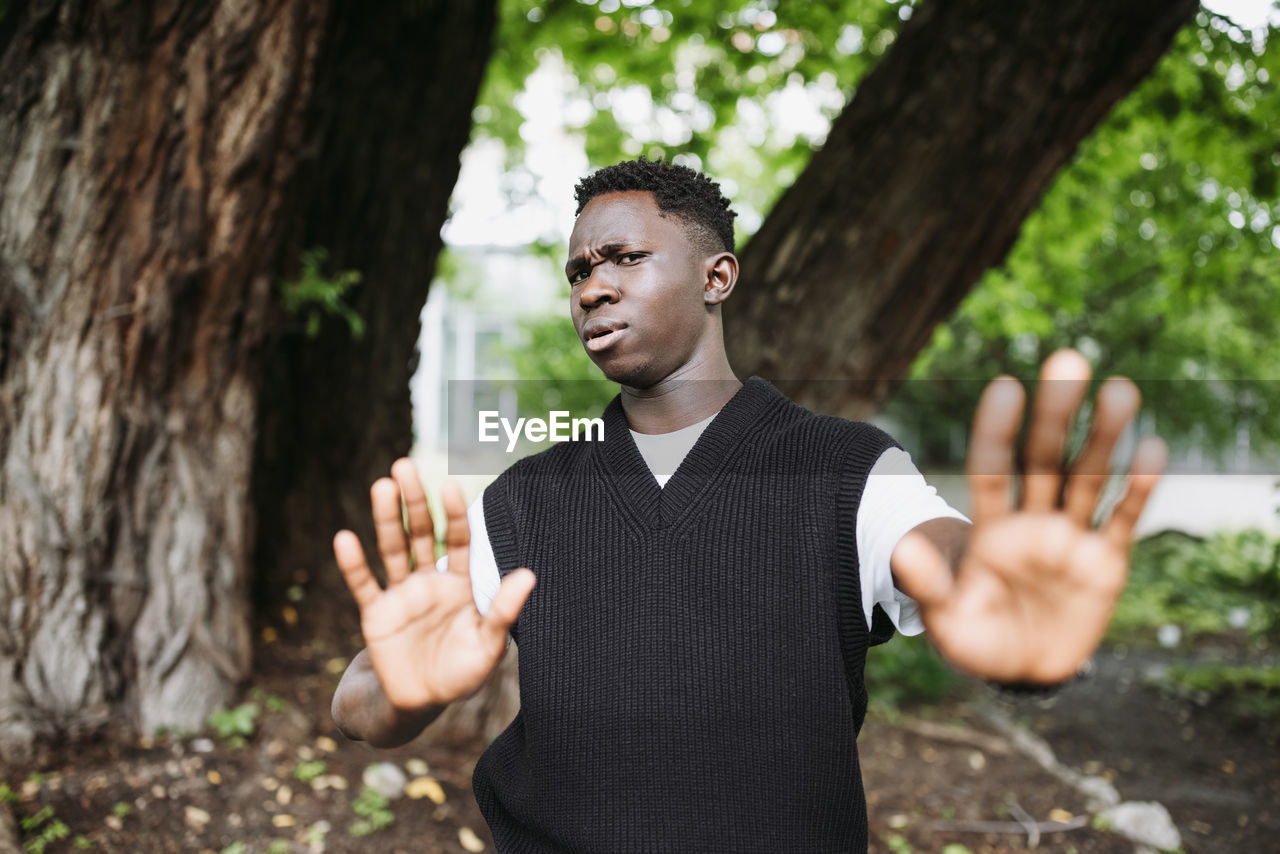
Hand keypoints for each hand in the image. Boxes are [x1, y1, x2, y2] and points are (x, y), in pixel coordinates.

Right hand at [333, 459, 534, 710]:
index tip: (450, 486)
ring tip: (381, 486)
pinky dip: (354, 564)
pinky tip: (345, 538)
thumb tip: (529, 574)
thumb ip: (504, 610)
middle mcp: (429, 581)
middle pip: (421, 534)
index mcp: (460, 585)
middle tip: (404, 466)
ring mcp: (401, 595)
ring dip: (386, 519)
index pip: (458, 540)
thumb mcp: (489, 645)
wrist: (419, 704)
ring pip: (392, 549)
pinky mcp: (376, 614)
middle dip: (415, 501)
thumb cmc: (460, 674)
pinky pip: (364, 585)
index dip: (454, 514)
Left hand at [891, 350, 1166, 682]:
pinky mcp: (1105, 563)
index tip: (1004, 387)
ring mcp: (1070, 538)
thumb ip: (929, 586)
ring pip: (1088, 477)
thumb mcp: (947, 620)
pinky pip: (1122, 520)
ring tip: (1119, 389)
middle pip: (1044, 459)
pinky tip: (1151, 447)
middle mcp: (1032, 522)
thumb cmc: (977, 640)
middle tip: (1068, 361)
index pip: (992, 469)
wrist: (1021, 673)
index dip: (996, 432)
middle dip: (1056, 413)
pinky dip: (1138, 488)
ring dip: (1104, 436)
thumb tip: (902, 548)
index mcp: (989, 529)